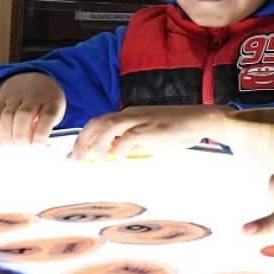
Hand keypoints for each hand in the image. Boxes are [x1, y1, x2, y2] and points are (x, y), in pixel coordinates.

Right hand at [0, 72, 66, 145]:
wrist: (34, 80)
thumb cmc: (47, 104)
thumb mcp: (56, 113)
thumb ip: (47, 129)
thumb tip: (36, 149)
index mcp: (52, 101)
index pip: (48, 115)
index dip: (41, 132)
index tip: (37, 146)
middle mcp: (33, 97)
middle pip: (24, 116)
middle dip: (21, 137)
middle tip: (23, 148)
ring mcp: (15, 98)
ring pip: (6, 116)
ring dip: (6, 137)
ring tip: (10, 148)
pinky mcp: (0, 101)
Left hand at [68, 104, 231, 160]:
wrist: (201, 119)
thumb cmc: (178, 129)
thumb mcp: (150, 137)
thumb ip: (132, 143)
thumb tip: (114, 155)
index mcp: (130, 115)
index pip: (99, 123)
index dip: (82, 138)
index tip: (73, 155)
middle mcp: (131, 114)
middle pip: (98, 122)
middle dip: (82, 140)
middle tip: (74, 159)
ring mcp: (141, 119)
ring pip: (109, 125)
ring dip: (96, 143)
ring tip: (90, 160)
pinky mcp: (152, 128)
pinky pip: (129, 136)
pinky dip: (118, 147)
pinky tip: (115, 158)